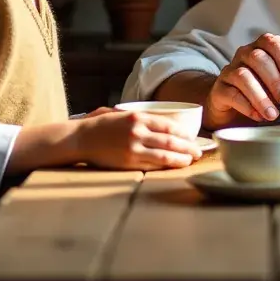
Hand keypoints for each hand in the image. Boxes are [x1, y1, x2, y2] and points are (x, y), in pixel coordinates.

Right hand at [76, 110, 202, 169]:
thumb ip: (139, 117)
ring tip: (191, 160)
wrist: (80, 138)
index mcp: (138, 116)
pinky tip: (174, 166)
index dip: (183, 133)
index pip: (169, 125)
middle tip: (199, 152)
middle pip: (171, 140)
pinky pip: (152, 165)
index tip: (192, 137)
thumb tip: (158, 122)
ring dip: (181, 158)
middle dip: (188, 147)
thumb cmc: (100, 125)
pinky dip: (166, 166)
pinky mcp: (128, 162)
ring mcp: (133, 147)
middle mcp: (138, 131)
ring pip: (165, 154)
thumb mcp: (121, 113)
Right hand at [204, 33, 279, 129]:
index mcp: (262, 48)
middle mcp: (244, 54)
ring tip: (273, 114)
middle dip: (274, 80)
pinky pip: (231, 93)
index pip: (273, 42)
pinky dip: (246, 105)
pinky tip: (257, 115)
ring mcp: (229, 71)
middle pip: (257, 58)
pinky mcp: (219, 89)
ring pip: (243, 75)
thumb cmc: (263, 90)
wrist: (233, 107)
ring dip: (261, 96)